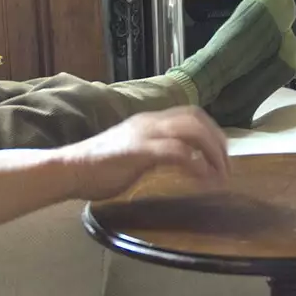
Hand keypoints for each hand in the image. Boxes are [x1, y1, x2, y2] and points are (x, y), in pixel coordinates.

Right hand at [58, 106, 229, 200]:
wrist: (68, 170)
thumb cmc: (96, 169)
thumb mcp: (132, 156)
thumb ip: (155, 154)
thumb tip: (178, 164)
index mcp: (148, 121)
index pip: (189, 114)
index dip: (211, 131)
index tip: (222, 153)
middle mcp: (149, 122)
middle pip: (196, 119)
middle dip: (217, 143)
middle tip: (227, 168)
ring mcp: (144, 134)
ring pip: (191, 131)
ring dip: (212, 154)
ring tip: (220, 176)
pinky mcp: (139, 151)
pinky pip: (178, 153)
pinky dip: (197, 166)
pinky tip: (203, 181)